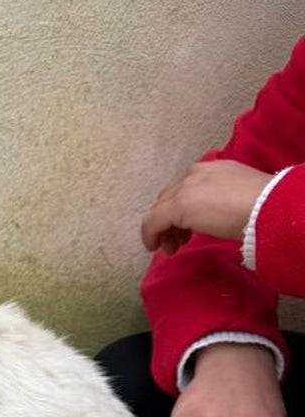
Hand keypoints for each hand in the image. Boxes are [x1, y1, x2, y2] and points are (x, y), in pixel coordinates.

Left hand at [141, 160, 271, 254]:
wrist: (266, 206)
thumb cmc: (260, 205)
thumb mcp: (237, 196)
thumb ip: (219, 199)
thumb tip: (210, 215)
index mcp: (210, 169)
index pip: (185, 187)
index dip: (180, 210)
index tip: (186, 230)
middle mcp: (195, 173)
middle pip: (169, 197)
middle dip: (170, 220)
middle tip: (178, 241)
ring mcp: (185, 188)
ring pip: (160, 209)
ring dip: (163, 229)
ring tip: (171, 248)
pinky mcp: (177, 206)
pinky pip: (152, 222)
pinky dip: (149, 235)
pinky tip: (154, 247)